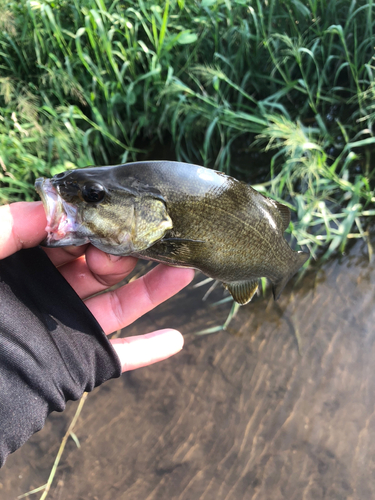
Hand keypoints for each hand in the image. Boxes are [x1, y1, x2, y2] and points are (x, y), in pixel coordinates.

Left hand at [0, 202, 193, 371]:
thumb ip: (4, 227)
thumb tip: (50, 209)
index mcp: (24, 266)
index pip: (70, 237)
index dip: (97, 225)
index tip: (120, 213)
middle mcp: (50, 294)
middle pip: (101, 267)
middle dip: (128, 250)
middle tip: (145, 241)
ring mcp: (68, 329)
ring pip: (119, 304)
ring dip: (154, 288)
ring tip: (187, 267)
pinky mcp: (79, 364)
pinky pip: (119, 357)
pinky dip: (148, 352)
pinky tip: (177, 341)